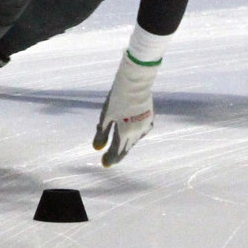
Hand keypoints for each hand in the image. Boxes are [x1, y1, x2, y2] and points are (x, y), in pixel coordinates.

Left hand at [93, 52, 157, 166]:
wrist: (136, 83)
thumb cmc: (117, 99)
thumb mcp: (105, 117)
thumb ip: (101, 134)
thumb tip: (97, 149)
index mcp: (126, 134)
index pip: (117, 152)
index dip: (110, 159)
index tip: (104, 164)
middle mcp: (138, 134)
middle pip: (126, 147)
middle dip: (117, 153)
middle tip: (109, 158)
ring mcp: (146, 126)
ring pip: (134, 139)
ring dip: (125, 142)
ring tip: (116, 143)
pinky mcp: (150, 118)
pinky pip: (140, 131)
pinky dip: (132, 133)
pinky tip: (129, 130)